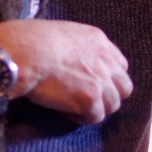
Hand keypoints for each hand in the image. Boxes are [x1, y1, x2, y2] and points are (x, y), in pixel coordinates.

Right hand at [0, 19, 132, 123]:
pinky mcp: (90, 98)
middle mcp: (105, 60)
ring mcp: (100, 79)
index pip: (120, 65)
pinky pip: (95, 116)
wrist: (27, 52)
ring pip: (112, 105)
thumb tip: (75, 61)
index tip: (95, 84)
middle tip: (89, 100)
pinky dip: (81, 118)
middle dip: (109, 96)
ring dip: (96, 108)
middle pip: (124, 87)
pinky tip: (66, 112)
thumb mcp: (65, 33)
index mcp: (99, 41)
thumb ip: (79, 47)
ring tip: (75, 107)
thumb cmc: (33, 41)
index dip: (109, 78)